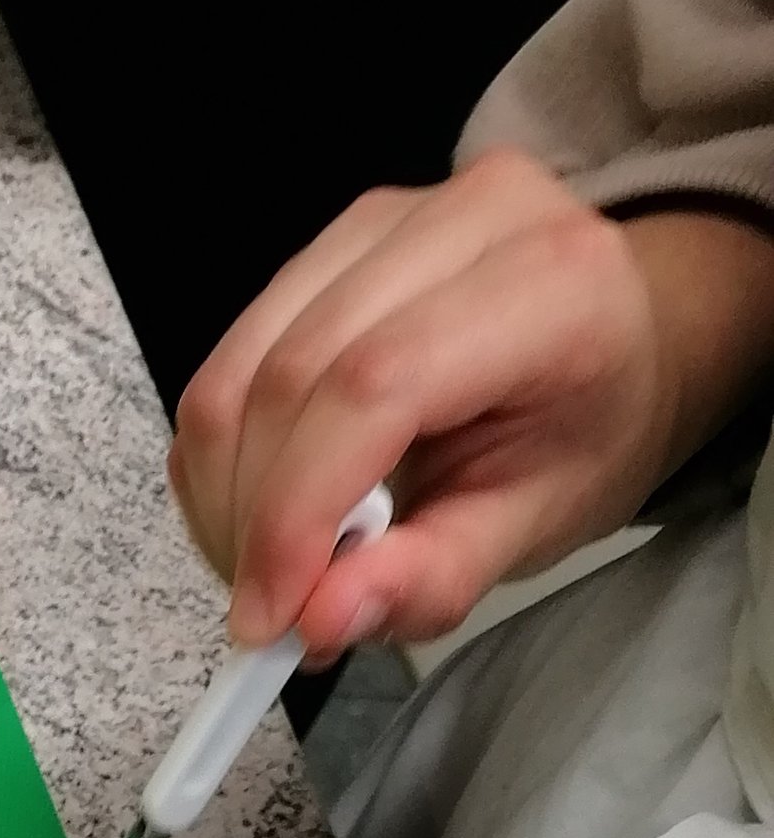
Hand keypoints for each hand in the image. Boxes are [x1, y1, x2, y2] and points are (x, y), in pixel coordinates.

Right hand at [169, 151, 773, 660]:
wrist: (613, 343)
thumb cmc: (586, 431)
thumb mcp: (538, 525)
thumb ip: (435, 575)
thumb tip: (321, 619)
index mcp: (548, 283)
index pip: (374, 386)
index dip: (298, 509)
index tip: (269, 615)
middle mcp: (463, 219)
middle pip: (290, 374)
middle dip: (253, 515)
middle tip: (269, 608)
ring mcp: (385, 219)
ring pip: (240, 366)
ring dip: (225, 491)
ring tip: (265, 565)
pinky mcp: (330, 243)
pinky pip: (231, 358)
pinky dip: (225, 457)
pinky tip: (261, 508)